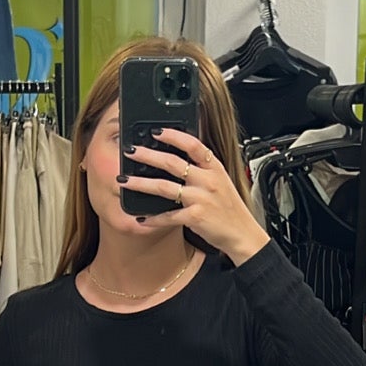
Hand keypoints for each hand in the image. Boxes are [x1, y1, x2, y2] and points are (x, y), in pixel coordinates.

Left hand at [121, 129, 268, 264]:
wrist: (242, 234)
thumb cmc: (229, 208)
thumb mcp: (221, 180)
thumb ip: (203, 168)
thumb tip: (179, 156)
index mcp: (214, 168)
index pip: (193, 144)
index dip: (173, 136)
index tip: (156, 131)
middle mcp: (207, 180)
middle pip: (172, 163)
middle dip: (147, 155)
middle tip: (130, 152)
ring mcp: (201, 199)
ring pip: (164, 187)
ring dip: (140, 184)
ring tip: (123, 181)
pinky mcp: (195, 217)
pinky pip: (168, 216)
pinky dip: (153, 218)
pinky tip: (141, 218)